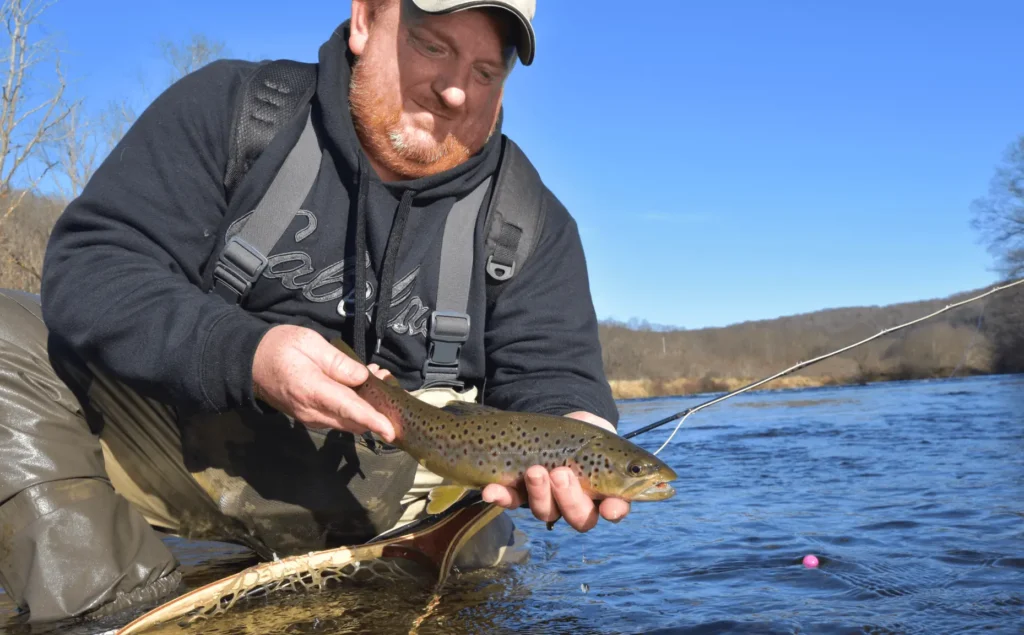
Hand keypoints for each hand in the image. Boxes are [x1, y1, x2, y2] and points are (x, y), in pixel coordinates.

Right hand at [252, 325, 395, 441]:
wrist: (248, 363)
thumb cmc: (278, 347)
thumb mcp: (309, 342)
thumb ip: (337, 362)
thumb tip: (363, 377)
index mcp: (312, 390)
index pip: (348, 409)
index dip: (372, 420)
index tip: (391, 431)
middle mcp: (311, 411)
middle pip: (353, 420)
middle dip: (376, 408)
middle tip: (386, 379)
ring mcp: (310, 418)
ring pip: (347, 422)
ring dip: (366, 407)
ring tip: (374, 378)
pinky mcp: (310, 418)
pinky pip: (337, 418)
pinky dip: (353, 408)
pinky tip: (358, 386)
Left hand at [480, 411, 630, 531]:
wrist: (553, 420)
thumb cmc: (586, 432)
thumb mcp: (603, 435)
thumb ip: (618, 450)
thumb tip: (644, 467)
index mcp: (605, 492)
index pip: (615, 509)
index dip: (614, 511)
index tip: (611, 507)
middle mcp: (577, 503)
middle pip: (579, 517)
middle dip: (571, 498)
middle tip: (562, 473)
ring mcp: (548, 500)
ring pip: (545, 512)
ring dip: (539, 493)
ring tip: (535, 471)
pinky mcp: (519, 493)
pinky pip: (510, 501)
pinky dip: (500, 497)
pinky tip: (491, 490)